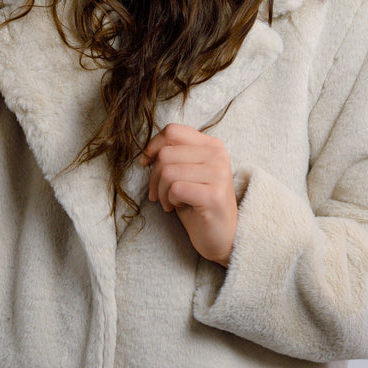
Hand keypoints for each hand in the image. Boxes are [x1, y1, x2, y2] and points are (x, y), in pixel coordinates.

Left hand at [140, 123, 237, 266]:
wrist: (221, 236)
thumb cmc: (198, 203)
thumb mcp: (186, 172)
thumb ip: (174, 155)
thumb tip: (147, 153)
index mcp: (212, 145)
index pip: (173, 131)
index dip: (153, 146)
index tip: (146, 163)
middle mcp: (218, 155)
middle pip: (166, 153)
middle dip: (154, 177)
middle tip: (160, 194)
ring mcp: (219, 175)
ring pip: (168, 172)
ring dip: (162, 192)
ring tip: (171, 202)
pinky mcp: (214, 196)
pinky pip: (175, 189)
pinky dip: (170, 200)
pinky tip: (179, 207)